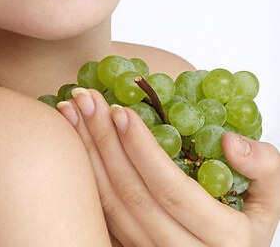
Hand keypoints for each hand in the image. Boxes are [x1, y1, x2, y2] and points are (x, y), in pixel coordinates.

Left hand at [58, 88, 279, 246]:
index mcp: (221, 239)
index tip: (121, 110)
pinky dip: (85, 174)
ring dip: (86, 153)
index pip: (170, 189)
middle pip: (131, 193)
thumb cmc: (245, 222)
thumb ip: (263, 167)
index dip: (142, 148)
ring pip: (109, 204)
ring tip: (71, 111)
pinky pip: (101, 213)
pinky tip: (74, 141)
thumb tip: (231, 141)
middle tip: (85, 98)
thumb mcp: (270, 197)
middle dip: (103, 140)